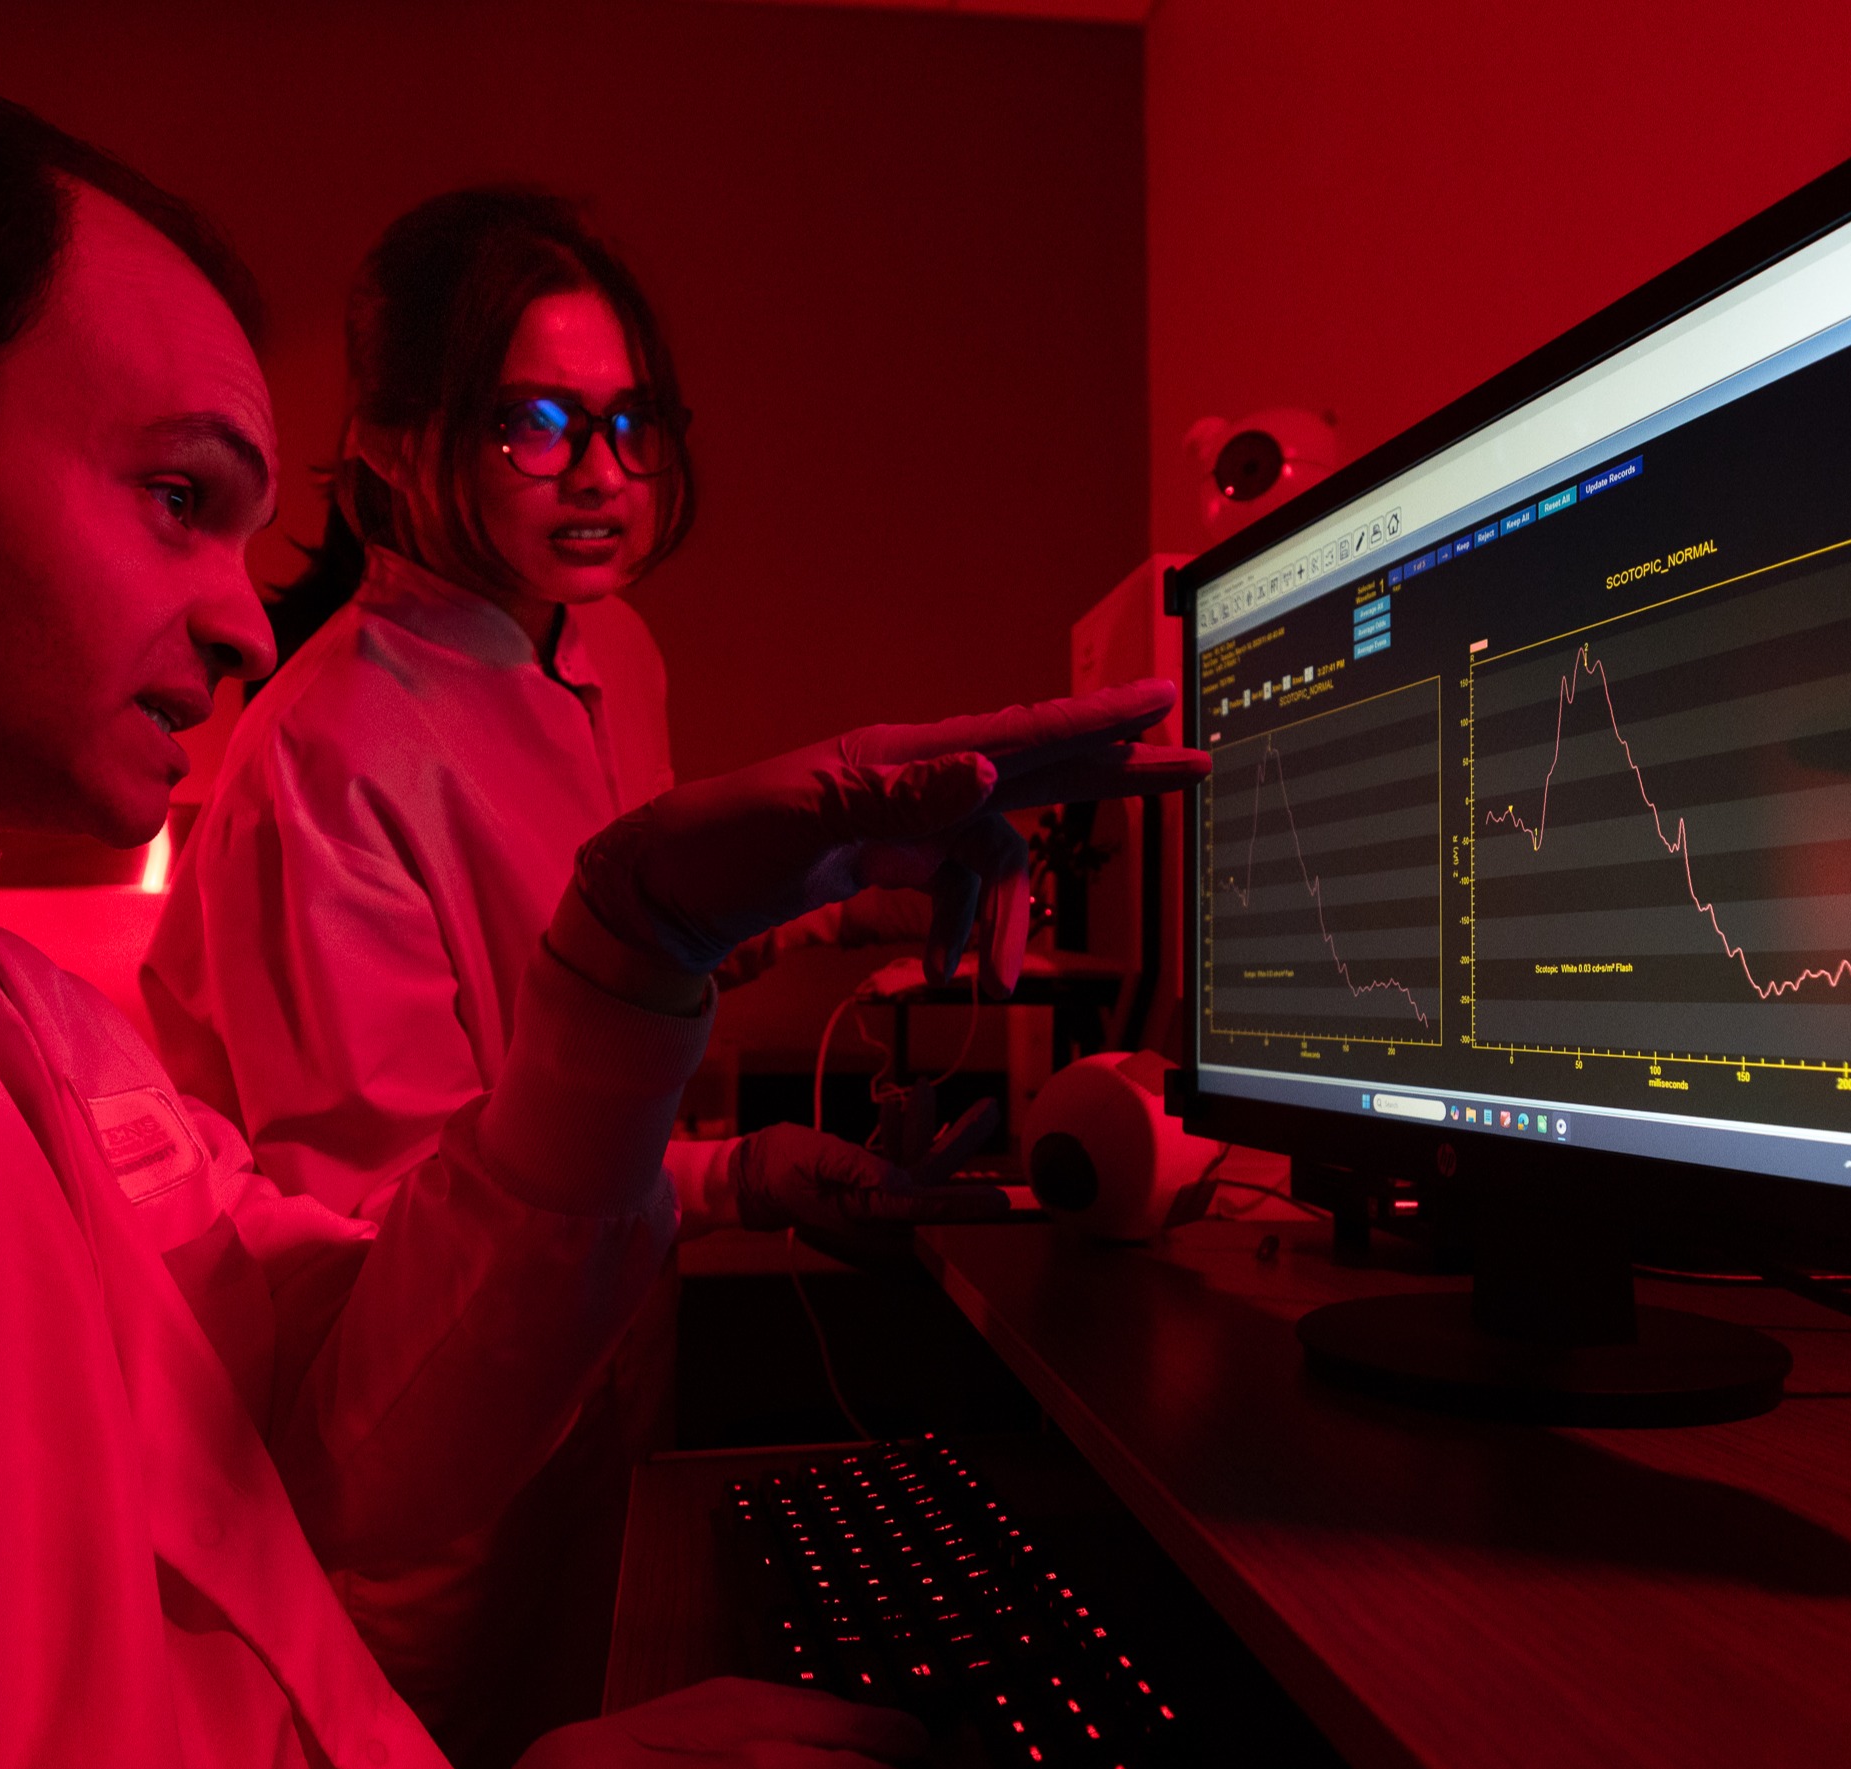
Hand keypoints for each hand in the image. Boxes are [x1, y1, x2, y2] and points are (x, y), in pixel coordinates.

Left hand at [568, 683, 1198, 995]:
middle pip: (1035, 773)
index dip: (1093, 724)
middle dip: (1112, 775)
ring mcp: (900, 820)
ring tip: (999, 985)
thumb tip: (992, 774)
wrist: (656, 890)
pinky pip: (951, 890)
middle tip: (1194, 767)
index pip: (1017, 734)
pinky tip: (950, 974)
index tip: (1160, 702)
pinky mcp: (882, 861)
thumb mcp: (805, 820)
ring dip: (1005, 921)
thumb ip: (900, 799)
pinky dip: (961, 930)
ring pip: (994, 858)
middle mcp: (913, 778)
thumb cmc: (717, 843)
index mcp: (902, 755)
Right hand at [722, 1120, 1011, 1233]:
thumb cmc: (778, 1168)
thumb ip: (861, 1168)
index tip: (1001, 1201)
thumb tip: (903, 1181)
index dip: (966, 1203)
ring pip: (919, 1160)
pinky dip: (900, 1128)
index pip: (928, 1206)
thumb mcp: (817, 1158)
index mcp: (871, 1211)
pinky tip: (896, 1102)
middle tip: (990, 1108)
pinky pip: (898, 1154)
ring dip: (925, 1125)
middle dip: (959, 1141)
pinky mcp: (869, 1181)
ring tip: (923, 1087)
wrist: (749, 1176)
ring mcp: (876, 1196)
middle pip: (934, 1177)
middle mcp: (880, 1210)